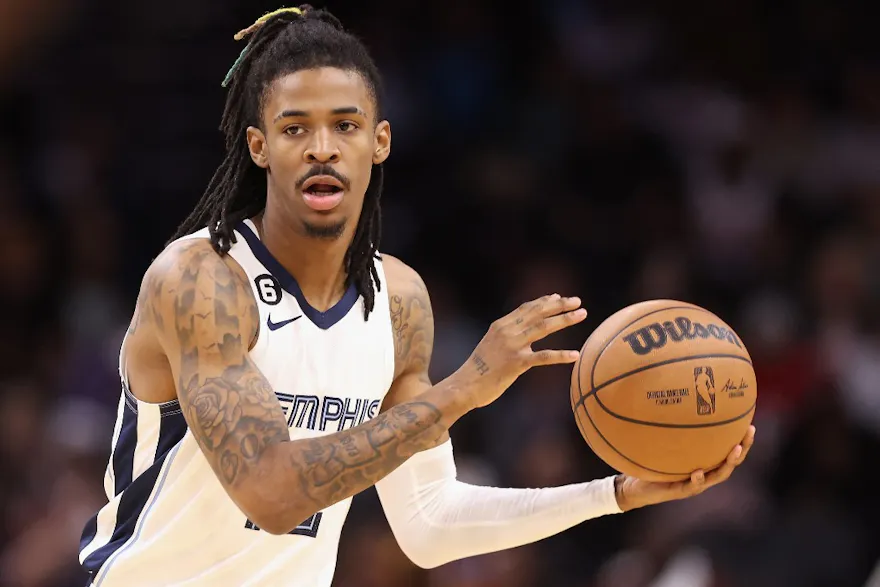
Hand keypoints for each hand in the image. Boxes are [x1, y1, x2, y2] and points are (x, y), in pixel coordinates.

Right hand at [457, 294, 586, 409]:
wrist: (464, 385)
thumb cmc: (479, 369)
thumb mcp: (491, 345)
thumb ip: (507, 336)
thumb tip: (525, 332)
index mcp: (501, 325)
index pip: (527, 308)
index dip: (544, 301)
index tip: (560, 297)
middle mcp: (507, 331)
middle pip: (538, 313)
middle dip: (559, 305)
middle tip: (577, 301)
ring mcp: (512, 346)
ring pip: (543, 328)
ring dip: (565, 319)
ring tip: (582, 314)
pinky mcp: (516, 363)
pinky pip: (543, 357)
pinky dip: (560, 355)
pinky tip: (575, 355)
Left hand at [614, 425, 755, 511]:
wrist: (635, 487)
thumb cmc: (651, 462)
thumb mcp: (662, 443)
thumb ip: (670, 430)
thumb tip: (672, 401)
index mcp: (704, 464)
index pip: (727, 452)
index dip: (742, 441)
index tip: (750, 425)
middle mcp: (703, 475)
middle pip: (729, 463)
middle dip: (742, 449)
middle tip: (748, 433)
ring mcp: (693, 485)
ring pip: (717, 476)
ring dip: (727, 464)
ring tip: (735, 450)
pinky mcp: (679, 492)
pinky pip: (691, 486)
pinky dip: (697, 480)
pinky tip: (698, 472)